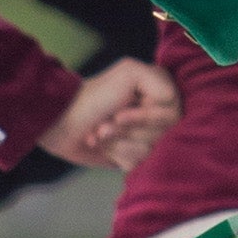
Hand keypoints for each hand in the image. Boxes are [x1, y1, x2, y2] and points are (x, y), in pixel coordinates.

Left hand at [42, 58, 180, 172]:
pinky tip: (105, 147)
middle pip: (164, 135)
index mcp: (161, 92)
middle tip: (108, 122)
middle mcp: (159, 114)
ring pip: (150, 151)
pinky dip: (118, 155)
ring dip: (120, 142)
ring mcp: (147, 136)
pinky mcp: (135, 155)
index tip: (121, 112)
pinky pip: (140, 164)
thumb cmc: (94, 97)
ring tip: (102, 133)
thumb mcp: (129, 73)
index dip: (148, 116)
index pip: (173, 114)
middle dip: (130, 130)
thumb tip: (172, 103)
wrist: (64, 122)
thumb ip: (158, 80)